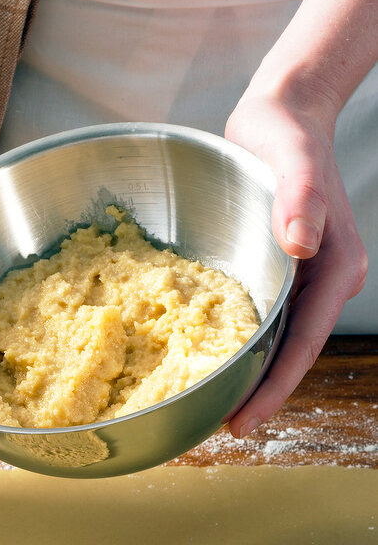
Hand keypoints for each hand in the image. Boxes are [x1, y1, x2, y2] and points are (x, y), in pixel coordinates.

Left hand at [223, 88, 366, 437]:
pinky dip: (242, 346)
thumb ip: (299, 196)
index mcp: (334, 266)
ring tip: (212, 410)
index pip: (303, 343)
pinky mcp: (281, 273)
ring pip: (279, 343)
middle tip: (220, 431)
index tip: (242, 422)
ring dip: (250, 377)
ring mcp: (304, 280)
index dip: (273, 387)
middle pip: (292, 354)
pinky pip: (263, 321)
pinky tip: (210, 362)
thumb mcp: (290, 155)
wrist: (285, 113)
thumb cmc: (284, 131)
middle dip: (259, 395)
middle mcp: (323, 281)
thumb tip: (301, 243)